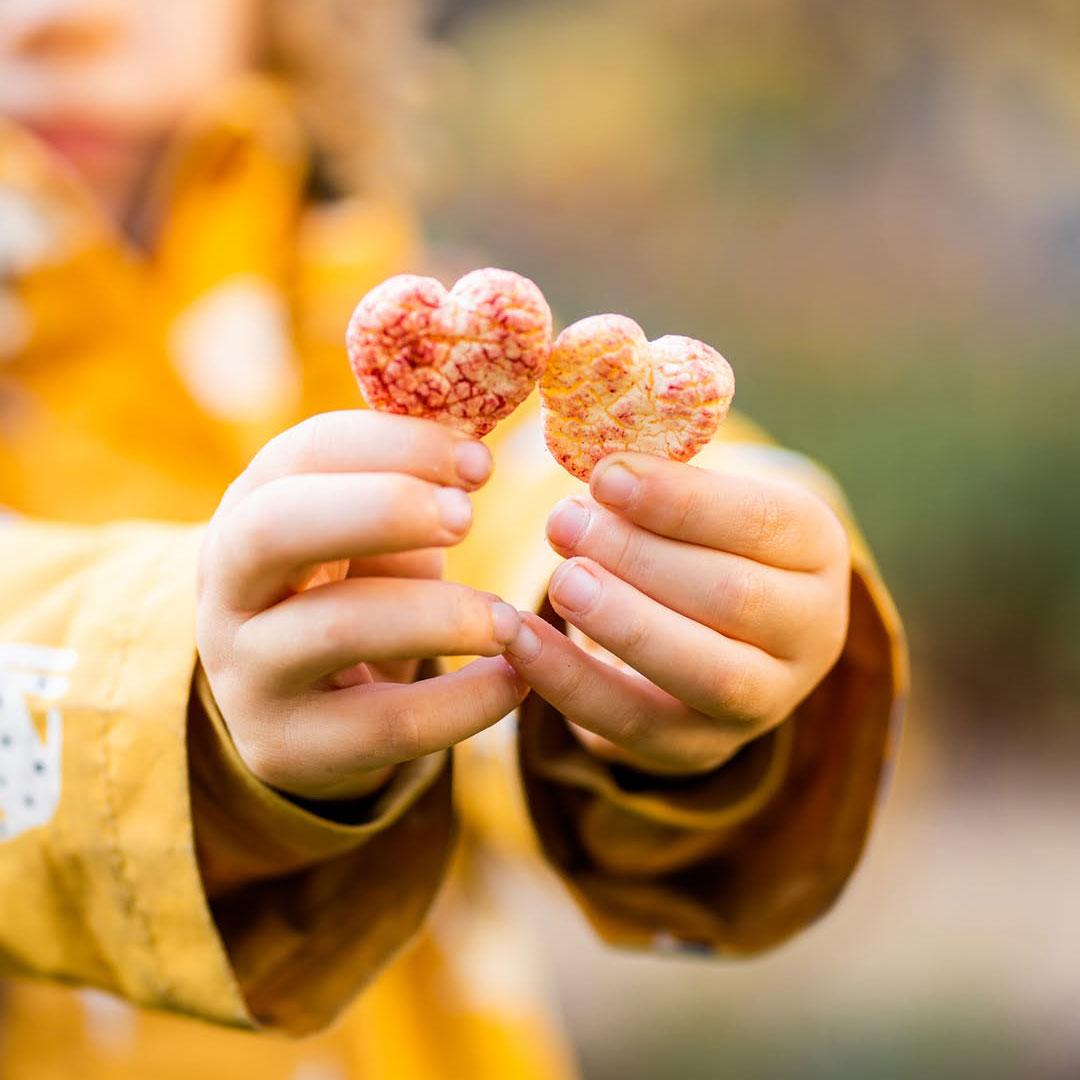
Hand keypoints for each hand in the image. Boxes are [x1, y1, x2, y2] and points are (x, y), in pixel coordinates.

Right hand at [196, 411, 525, 801]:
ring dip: (440, 614)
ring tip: (509, 621)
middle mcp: (229, 587)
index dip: (393, 446)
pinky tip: (514, 682)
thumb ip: (404, 497)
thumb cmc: (349, 596)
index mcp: (249, 511)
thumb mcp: (362, 541)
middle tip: (467, 517)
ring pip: (337, 627)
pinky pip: (385, 724)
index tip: (480, 462)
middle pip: (275, 528)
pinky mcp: (286, 746)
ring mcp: (246, 671)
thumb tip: (472, 459)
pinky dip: (464, 702)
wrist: (298, 715)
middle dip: (383, 508)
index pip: (302, 454)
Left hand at [504, 453, 849, 775]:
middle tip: (564, 523)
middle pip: (737, 597)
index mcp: (817, 550)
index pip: (761, 522)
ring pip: (706, 672)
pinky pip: (637, 724)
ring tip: (558, 578)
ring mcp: (766, 701)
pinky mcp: (701, 747)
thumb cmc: (696, 543)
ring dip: (621, 623)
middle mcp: (813, 630)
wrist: (710, 637)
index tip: (605, 477)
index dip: (680, 501)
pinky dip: (571, 682)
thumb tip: (596, 475)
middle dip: (640, 559)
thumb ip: (655, 490)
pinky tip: (521, 642)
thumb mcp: (697, 506)